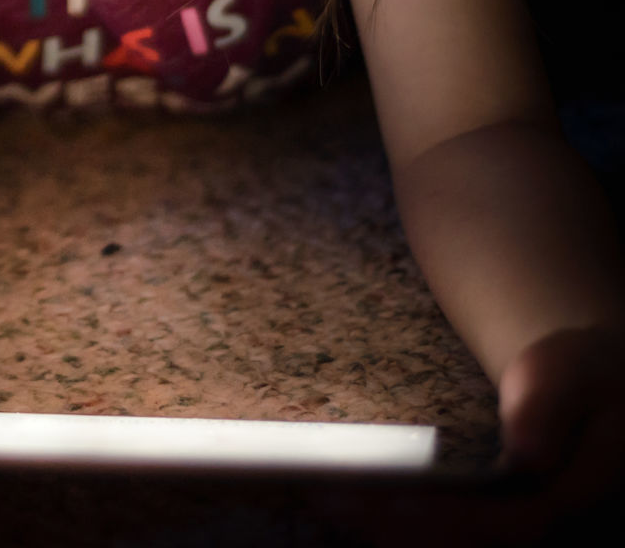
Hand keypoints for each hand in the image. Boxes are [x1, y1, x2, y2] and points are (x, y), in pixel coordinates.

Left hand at [298, 328, 624, 547]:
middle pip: (463, 545)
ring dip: (384, 530)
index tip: (394, 504)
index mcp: (568, 496)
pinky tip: (344, 504)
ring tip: (323, 500)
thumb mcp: (569, 377)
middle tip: (331, 501)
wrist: (583, 390)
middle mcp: (538, 525)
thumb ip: (548, 412)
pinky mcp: (483, 524)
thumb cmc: (575, 376)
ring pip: (445, 545)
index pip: (507, 525)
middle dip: (396, 529)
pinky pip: (437, 533)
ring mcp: (509, 529)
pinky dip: (390, 523)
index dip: (450, 520)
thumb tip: (530, 457)